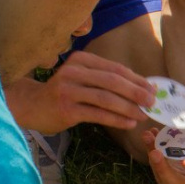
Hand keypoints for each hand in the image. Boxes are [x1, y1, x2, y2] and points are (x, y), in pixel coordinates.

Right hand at [6, 52, 155, 133]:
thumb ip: (106, 80)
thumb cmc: (64, 93)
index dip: (136, 79)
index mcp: (81, 59)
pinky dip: (116, 119)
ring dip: (128, 108)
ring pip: (106, 98)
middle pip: (113, 81)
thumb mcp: (82, 78)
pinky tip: (129, 124)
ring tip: (143, 115)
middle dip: (136, 92)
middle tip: (152, 102)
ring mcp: (68, 90)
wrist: (31, 105)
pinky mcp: (66, 109)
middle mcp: (74, 71)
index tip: (153, 89)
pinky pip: (97, 114)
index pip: (115, 68)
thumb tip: (142, 88)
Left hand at [144, 108, 184, 183]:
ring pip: (161, 176)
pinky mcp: (164, 174)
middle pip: (175, 183)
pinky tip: (149, 135)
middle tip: (155, 153)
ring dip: (153, 158)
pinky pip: (155, 165)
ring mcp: (175, 182)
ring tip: (148, 138)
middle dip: (163, 169)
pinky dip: (150, 149)